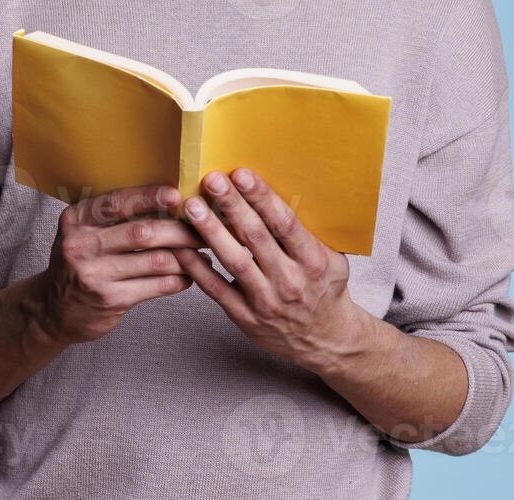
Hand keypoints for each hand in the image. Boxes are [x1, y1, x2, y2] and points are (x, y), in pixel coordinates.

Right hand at [35, 184, 201, 344]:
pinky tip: (190, 275)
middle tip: (204, 228)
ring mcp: (95, 275)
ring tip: (203, 252)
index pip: (117, 203)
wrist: (54, 310)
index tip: (177, 195)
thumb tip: (167, 199)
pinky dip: (179, 279)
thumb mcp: (82, 232)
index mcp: (76, 219)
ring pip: (156, 260)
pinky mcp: (110, 300)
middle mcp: (81, 245)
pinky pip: (156, 286)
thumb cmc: (79, 263)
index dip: (150, 197)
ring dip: (186, 256)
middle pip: (143, 232)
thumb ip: (112, 216)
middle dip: (180, 230)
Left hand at [173, 168, 370, 374]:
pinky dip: (198, 269)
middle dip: (232, 206)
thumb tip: (285, 188)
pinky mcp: (246, 318)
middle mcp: (290, 280)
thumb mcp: (332, 258)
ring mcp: (267, 301)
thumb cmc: (324, 289)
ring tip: (192, 207)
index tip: (242, 174)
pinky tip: (182, 248)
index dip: (262, 198)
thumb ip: (309, 231)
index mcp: (314, 260)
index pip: (285, 223)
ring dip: (211, 232)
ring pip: (234, 261)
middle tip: (211, 180)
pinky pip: (218, 290)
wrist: (324, 339)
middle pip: (256, 237)